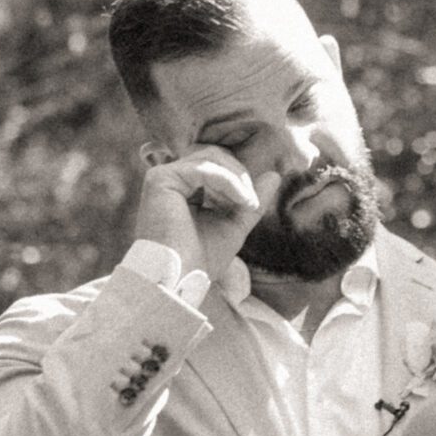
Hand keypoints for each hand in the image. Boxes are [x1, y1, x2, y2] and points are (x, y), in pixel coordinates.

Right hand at [134, 146, 279, 280]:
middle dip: (240, 176)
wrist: (178, 279)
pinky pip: (204, 168)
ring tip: (248, 204)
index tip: (253, 204)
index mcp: (184, 189)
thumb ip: (250, 202)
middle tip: (252, 203)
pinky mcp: (160, 179)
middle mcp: (171, 179)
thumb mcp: (234, 225)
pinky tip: (241, 200)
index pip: (217, 166)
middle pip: (215, 156)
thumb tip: (275, 176)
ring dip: (237, 178)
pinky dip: (228, 182)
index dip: (239, 180)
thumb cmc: (200, 259)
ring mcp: (163, 176)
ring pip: (211, 157)